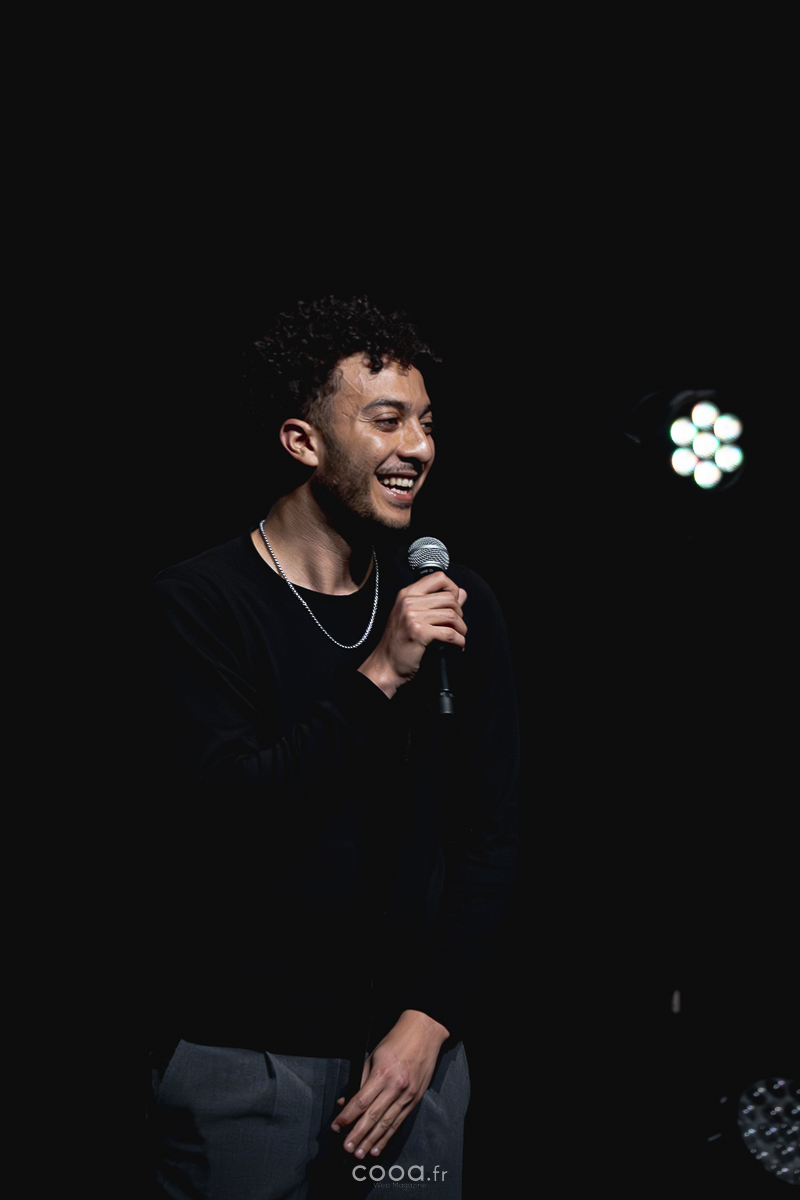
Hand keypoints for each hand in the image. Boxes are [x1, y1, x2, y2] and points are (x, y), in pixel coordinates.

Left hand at [331, 1009, 448, 1158]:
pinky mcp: (414, 1100)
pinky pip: (398, 1122)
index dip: (347, 1116)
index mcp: (383, 1074)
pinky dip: (387, 1137)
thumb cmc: (396, 1042)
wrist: (424, 1034)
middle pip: (373, 1116)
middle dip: (358, 1134)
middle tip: (347, 1147)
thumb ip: (360, 1080)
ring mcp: (407, 1095)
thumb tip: (346, 1101)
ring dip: (371, 1141)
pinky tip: (377, 1147)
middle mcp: (396, 1087)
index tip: (337, 1126)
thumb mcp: (373, 1056)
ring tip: (360, 1153)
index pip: (361, 1101)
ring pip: (386, 1123)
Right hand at [358, 572, 466, 698]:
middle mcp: (408, 602)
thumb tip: (462, 593)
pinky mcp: (419, 633)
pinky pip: (449, 633)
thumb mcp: (415, 617)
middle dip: (460, 613)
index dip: (453, 588)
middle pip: (449, 597)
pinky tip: (458, 646)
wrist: (386, 664)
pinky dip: (459, 641)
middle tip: (458, 625)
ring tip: (459, 636)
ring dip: (461, 628)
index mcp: (407, 594)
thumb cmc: (399, 642)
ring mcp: (412, 617)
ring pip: (451, 615)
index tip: (455, 603)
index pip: (438, 578)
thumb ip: (438, 603)